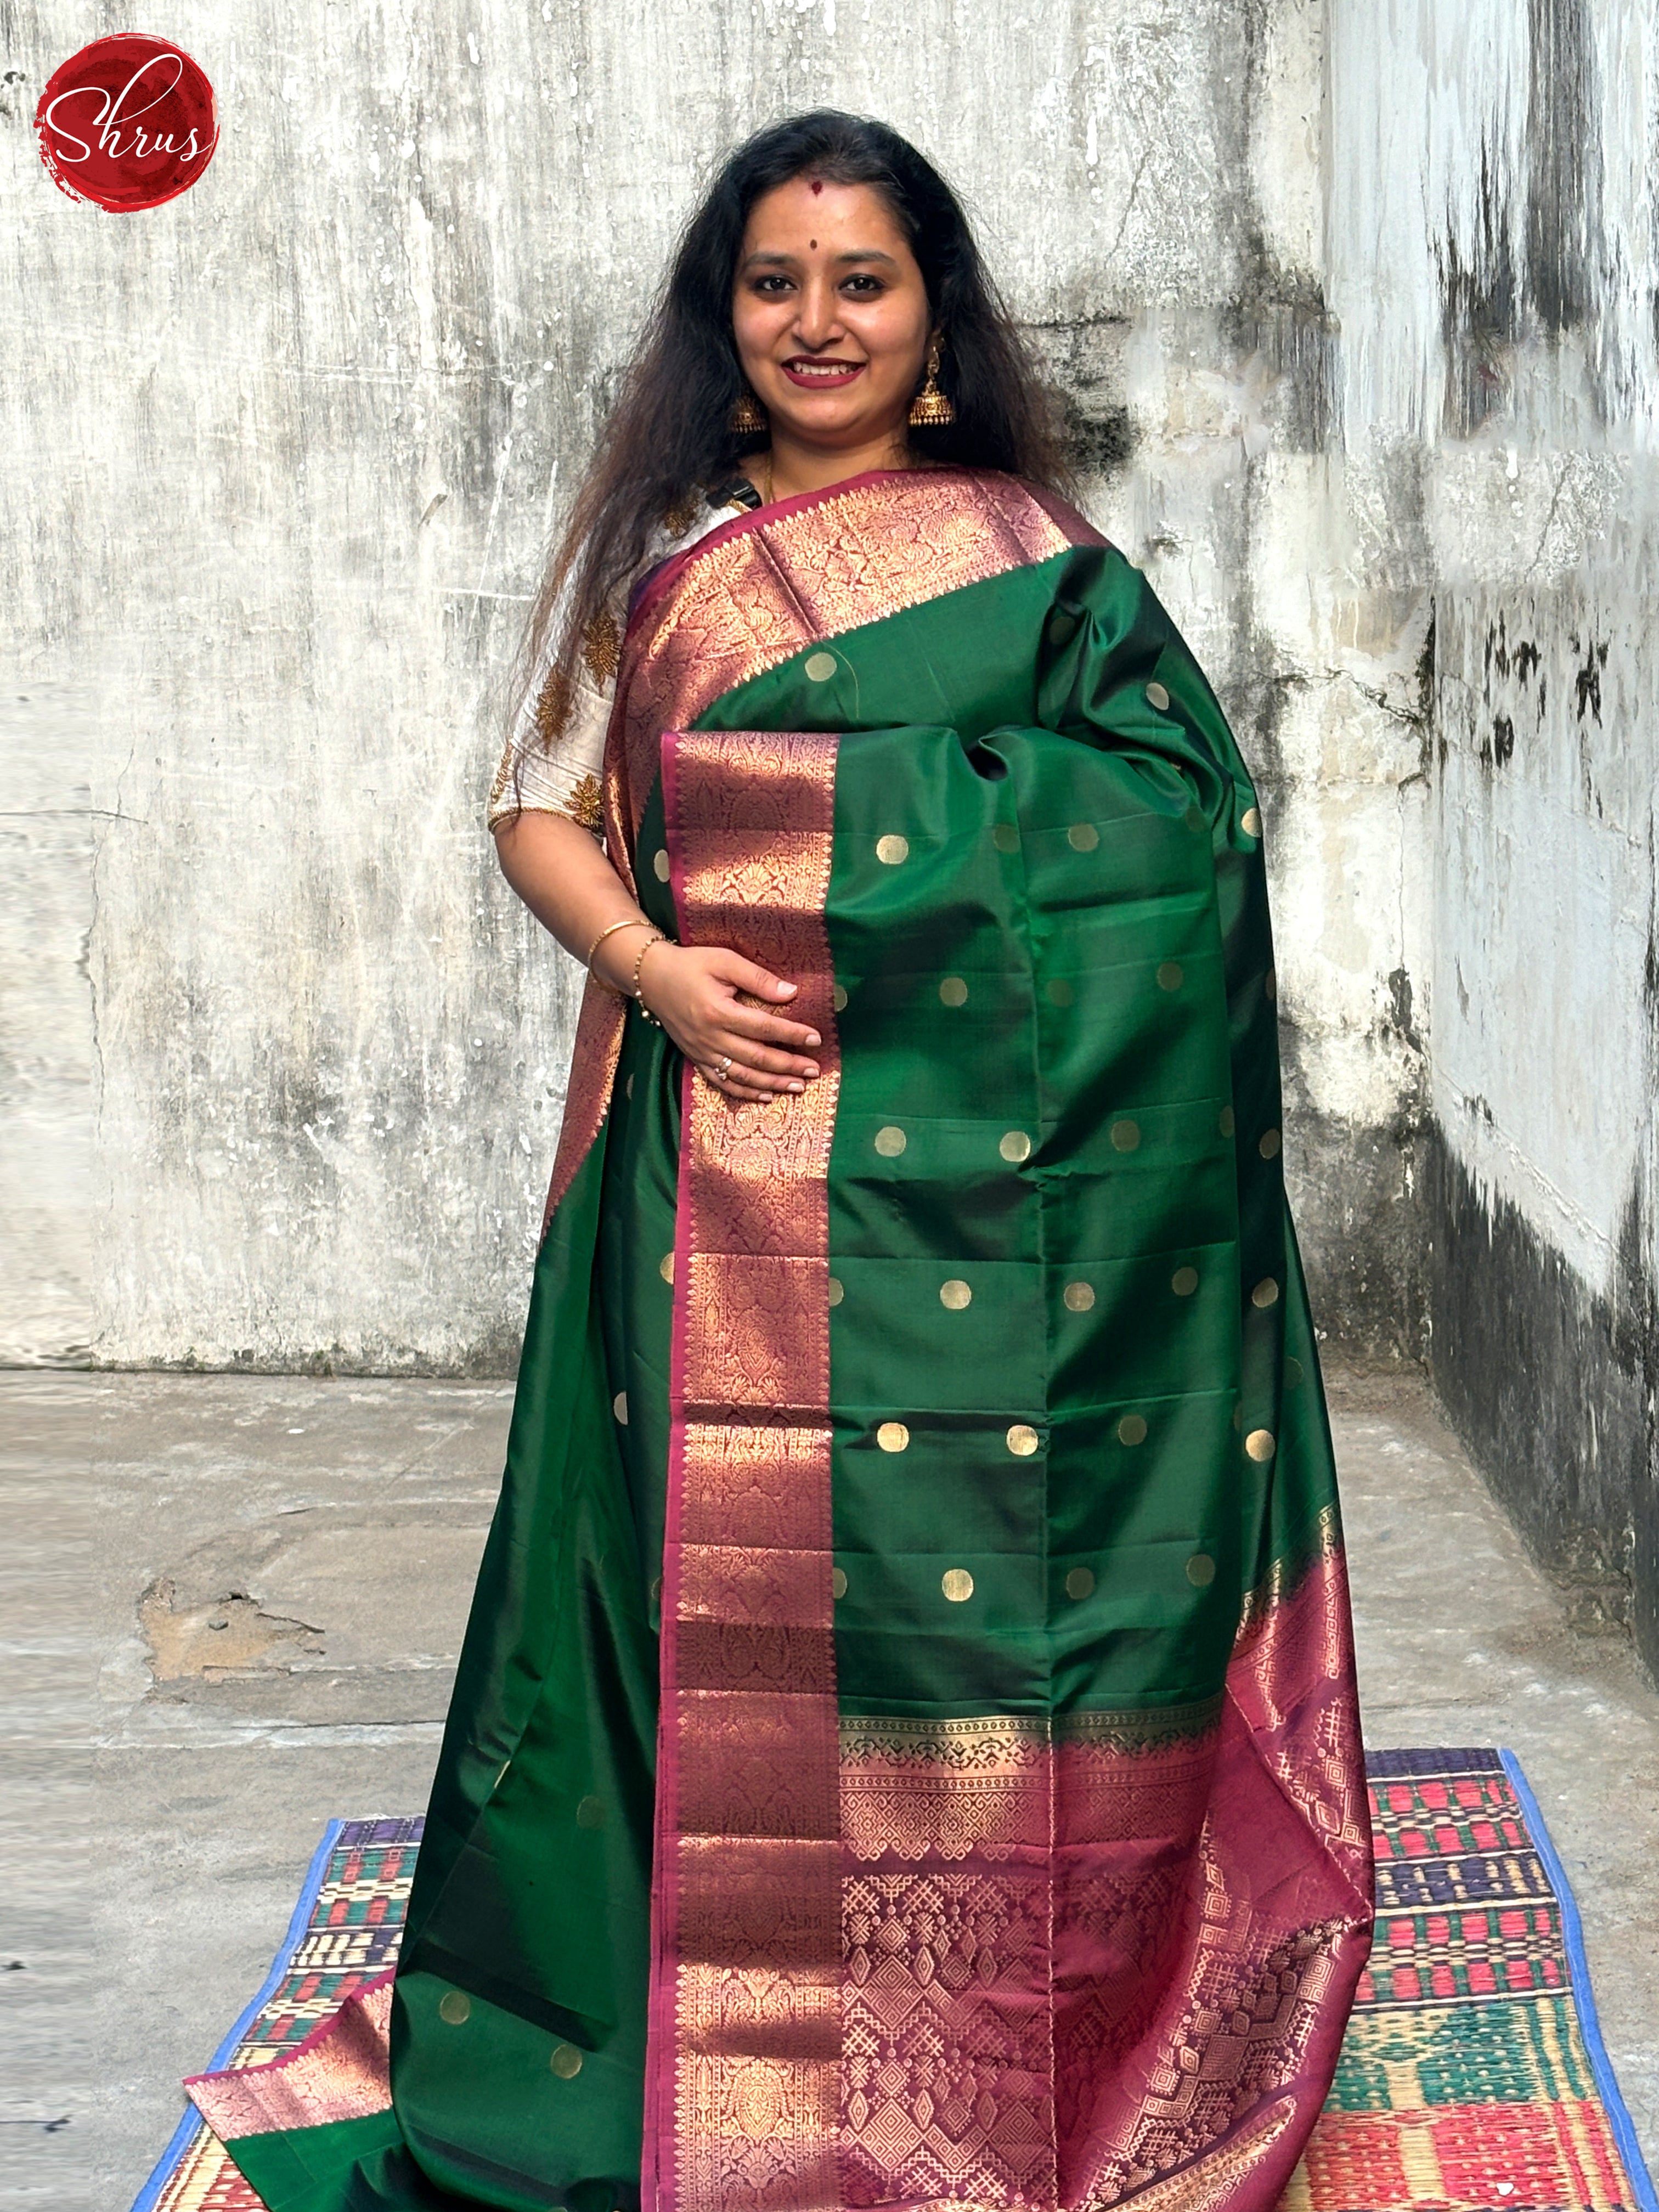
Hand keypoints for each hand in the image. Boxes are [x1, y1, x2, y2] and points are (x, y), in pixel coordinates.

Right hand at [633, 942, 820, 1102]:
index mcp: (718, 1011)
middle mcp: (710, 1036)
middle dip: (788, 1065)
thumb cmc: (692, 965)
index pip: (763, 1027)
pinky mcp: (696, 1058)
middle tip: (814, 1070)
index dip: (791, 1034)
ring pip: (742, 1075)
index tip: (815, 1039)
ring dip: (772, 1083)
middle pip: (756, 1057)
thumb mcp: (724, 961)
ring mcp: (702, 1051)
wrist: (652, 978)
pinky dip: (745, 1091)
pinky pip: (722, 1082)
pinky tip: (765, 1096)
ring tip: (798, 1086)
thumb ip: (758, 978)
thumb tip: (791, 993)